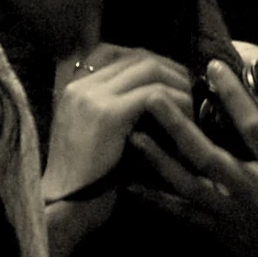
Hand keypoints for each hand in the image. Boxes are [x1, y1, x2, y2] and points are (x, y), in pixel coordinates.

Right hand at [46, 46, 191, 202]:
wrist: (66, 204)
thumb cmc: (86, 178)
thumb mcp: (93, 132)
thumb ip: (112, 107)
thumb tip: (153, 94)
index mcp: (73, 86)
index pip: (117, 52)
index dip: (150, 61)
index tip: (171, 79)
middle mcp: (81, 85)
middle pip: (137, 57)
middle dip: (170, 70)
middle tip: (190, 89)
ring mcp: (92, 97)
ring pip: (149, 69)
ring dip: (177, 85)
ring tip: (191, 105)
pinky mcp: (108, 115)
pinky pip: (153, 94)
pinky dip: (176, 103)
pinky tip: (186, 121)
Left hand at [128, 61, 257, 256]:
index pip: (255, 128)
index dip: (234, 98)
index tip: (214, 68)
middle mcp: (252, 191)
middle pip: (208, 156)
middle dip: (178, 126)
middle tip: (153, 97)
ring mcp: (232, 214)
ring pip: (188, 185)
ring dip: (159, 161)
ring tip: (134, 137)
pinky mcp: (218, 233)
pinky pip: (183, 215)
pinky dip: (157, 201)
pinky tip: (132, 187)